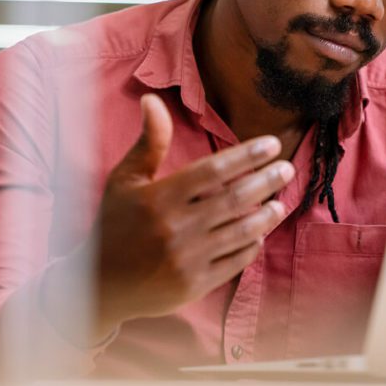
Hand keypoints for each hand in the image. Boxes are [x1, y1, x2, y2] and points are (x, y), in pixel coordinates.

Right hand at [88, 94, 293, 333]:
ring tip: (281, 202)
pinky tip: (260, 233)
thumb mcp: (125, 179)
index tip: (272, 144)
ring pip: (241, 231)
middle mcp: (177, 228)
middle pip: (235, 199)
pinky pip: (235, 262)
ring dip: (267, 215)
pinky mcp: (195, 285)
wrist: (97, 285)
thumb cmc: (113, 224)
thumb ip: (149, 142)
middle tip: (287, 168)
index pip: (214, 170)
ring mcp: (188, 259)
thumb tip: (153, 100)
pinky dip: (252, 245)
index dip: (247, 155)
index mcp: (160, 197)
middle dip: (267, 180)